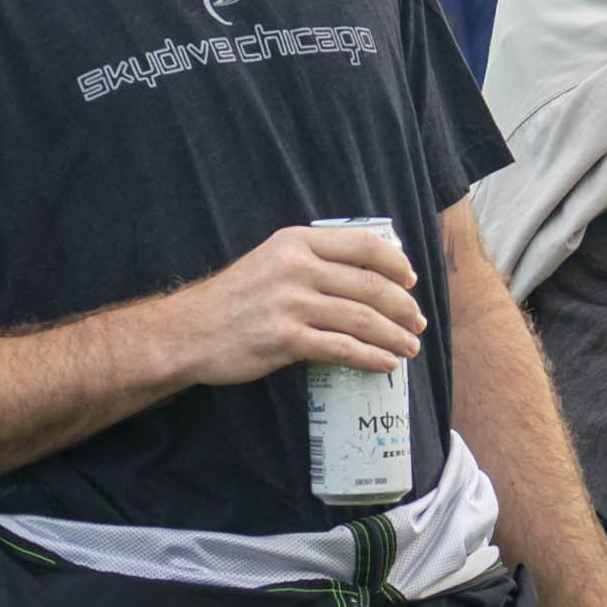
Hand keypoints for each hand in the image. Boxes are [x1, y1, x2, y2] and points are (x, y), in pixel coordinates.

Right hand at [173, 226, 424, 384]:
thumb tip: (366, 274)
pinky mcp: (286, 339)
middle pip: (370, 285)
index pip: (363, 245)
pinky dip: (371, 357)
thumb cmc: (235, 298)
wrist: (189, 332)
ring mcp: (291, 303)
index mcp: (297, 242)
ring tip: (410, 347)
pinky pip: (343, 348)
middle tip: (417, 323)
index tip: (411, 280)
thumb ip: (312, 260)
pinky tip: (385, 364)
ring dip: (394, 335)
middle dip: (403, 306)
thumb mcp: (272, 260)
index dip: (396, 263)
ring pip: (362, 318)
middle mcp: (296, 267)